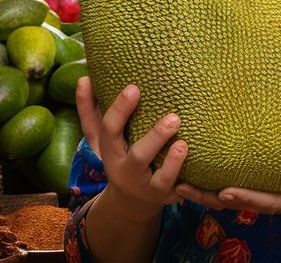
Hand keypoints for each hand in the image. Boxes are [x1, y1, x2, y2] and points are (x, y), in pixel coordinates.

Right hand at [75, 77, 186, 211]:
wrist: (131, 202)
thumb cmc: (119, 156)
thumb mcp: (101, 138)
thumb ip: (90, 110)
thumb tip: (83, 78)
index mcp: (111, 153)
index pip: (110, 131)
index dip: (120, 110)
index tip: (134, 88)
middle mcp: (128, 172)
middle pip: (138, 157)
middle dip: (155, 138)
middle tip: (173, 118)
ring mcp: (149, 187)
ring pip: (161, 178)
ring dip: (173, 162)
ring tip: (184, 143)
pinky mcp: (168, 196)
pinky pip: (180, 192)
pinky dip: (189, 183)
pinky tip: (197, 166)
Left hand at [175, 109, 280, 222]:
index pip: (267, 201)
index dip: (245, 198)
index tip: (223, 192)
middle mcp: (280, 202)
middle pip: (240, 205)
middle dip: (210, 198)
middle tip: (180, 186)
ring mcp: (273, 199)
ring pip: (234, 202)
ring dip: (207, 195)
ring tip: (177, 182)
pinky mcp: (270, 193)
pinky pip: (241, 193)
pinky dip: (218, 190)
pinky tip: (199, 177)